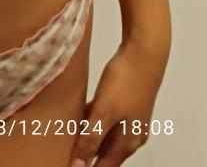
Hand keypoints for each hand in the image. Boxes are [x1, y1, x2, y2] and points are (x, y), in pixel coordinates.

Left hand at [69, 37, 169, 166]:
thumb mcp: (105, 111)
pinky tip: (77, 114)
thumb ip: (92, 138)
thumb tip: (80, 165)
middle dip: (85, 155)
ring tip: (65, 136)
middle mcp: (131, 135)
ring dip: (86, 137)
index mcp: (127, 142)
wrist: (144, 51)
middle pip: (104, 154)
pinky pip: (105, 119)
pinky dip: (91, 120)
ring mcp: (129, 119)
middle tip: (62, 152)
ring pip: (103, 135)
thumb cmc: (127, 80)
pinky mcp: (125, 103)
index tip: (66, 165)